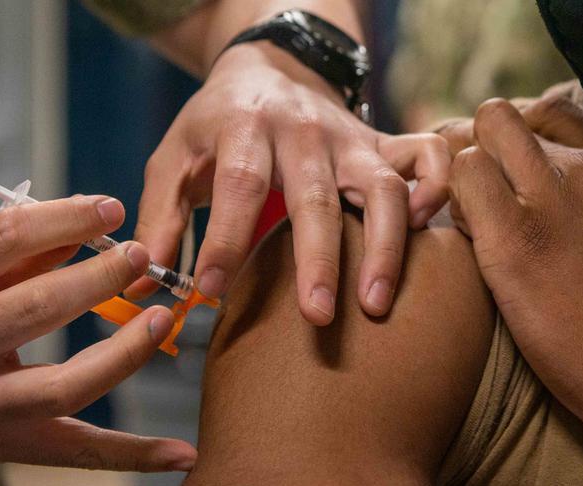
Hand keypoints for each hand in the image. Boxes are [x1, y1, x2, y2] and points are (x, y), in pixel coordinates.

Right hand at [0, 196, 196, 473]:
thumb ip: (13, 252)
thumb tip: (88, 221)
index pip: (1, 242)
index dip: (64, 219)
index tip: (111, 207)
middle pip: (37, 309)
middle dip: (98, 278)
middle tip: (139, 254)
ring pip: (65, 385)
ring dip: (125, 352)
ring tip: (163, 316)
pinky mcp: (8, 447)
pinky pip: (80, 454)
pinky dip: (136, 457)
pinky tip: (185, 454)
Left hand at [127, 43, 450, 324]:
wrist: (271, 70)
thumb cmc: (217, 123)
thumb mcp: (175, 156)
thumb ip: (160, 216)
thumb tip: (146, 283)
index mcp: (246, 128)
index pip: (238, 185)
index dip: (225, 239)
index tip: (210, 291)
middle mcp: (305, 132)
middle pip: (316, 197)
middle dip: (318, 260)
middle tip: (316, 319)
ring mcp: (352, 136)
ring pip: (383, 186)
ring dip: (385, 246)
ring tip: (376, 305)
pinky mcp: (383, 141)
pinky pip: (428, 156)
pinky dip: (436, 189)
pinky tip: (424, 231)